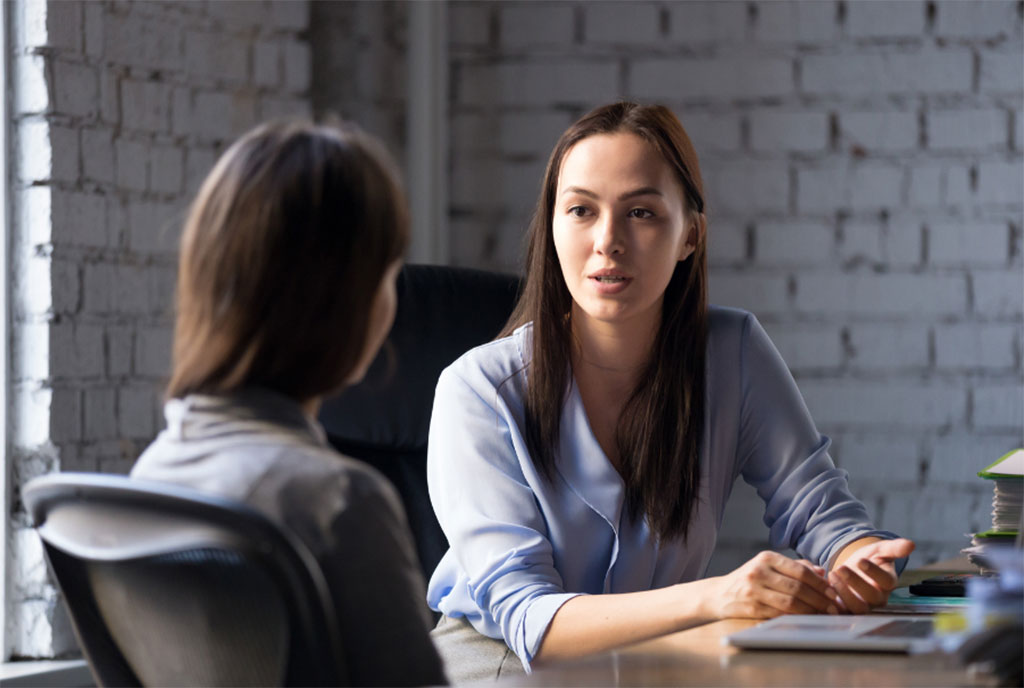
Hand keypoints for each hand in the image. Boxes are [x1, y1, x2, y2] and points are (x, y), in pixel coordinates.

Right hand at [706, 551, 839, 619]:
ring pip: (791, 602)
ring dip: (812, 610)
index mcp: (766, 557)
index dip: (820, 583)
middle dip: (820, 599)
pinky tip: (807, 619)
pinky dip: (797, 617)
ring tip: (824, 614)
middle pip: (798, 587)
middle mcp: (759, 571)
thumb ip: (795, 566)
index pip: (800, 570)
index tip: (834, 592)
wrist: (719, 594)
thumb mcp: (769, 566)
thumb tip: (822, 572)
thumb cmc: (751, 579)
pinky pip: (780, 614)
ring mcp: (754, 590)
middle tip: (834, 607)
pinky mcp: (752, 608)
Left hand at [828, 538, 914, 613]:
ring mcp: (864, 605)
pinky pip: (843, 613)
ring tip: (832, 574)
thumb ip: (894, 548)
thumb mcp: (880, 550)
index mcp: (888, 583)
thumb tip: (911, 544)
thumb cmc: (870, 558)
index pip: (886, 581)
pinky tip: (825, 590)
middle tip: (841, 568)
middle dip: (855, 582)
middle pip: (871, 597)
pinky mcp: (848, 610)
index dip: (874, 572)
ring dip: (844, 592)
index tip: (861, 561)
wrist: (853, 568)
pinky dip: (834, 605)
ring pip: (858, 608)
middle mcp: (878, 598)